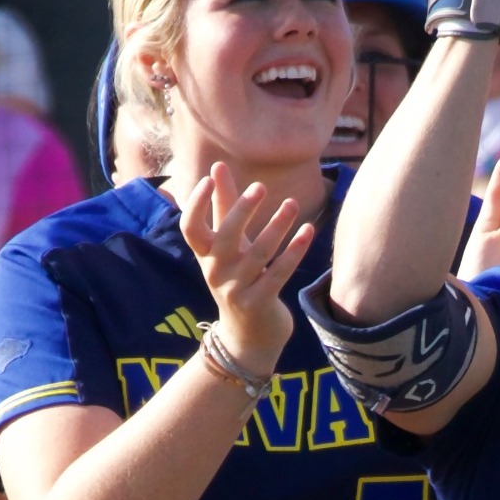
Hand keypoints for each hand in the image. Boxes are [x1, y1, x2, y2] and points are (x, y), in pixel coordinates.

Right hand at [179, 163, 314, 365]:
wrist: (247, 334)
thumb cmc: (237, 276)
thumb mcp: (227, 244)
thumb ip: (224, 206)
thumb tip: (217, 166)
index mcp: (204, 255)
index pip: (190, 228)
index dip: (196, 204)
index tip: (210, 178)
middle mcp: (215, 271)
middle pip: (225, 237)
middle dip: (242, 211)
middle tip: (261, 187)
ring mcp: (236, 289)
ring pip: (258, 254)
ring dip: (277, 227)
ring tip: (293, 204)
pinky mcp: (259, 302)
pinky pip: (279, 272)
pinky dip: (294, 250)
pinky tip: (308, 230)